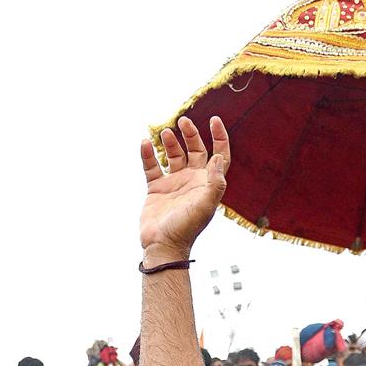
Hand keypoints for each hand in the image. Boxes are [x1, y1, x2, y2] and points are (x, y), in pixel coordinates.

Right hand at [140, 116, 229, 259]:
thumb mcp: (206, 205)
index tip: (214, 120)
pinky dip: (148, 154)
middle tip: (183, 122)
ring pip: (174, 155)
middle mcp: (192, 181)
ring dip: (170, 142)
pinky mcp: (156, 189)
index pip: (219, 155)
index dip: (220, 137)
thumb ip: (215, 182)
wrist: (163, 244)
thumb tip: (218, 156)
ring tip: (165, 133)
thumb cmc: (187, 228)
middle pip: (195, 150)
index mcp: (207, 183)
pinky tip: (145, 144)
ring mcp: (174, 184)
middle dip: (191, 135)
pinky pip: (152, 166)